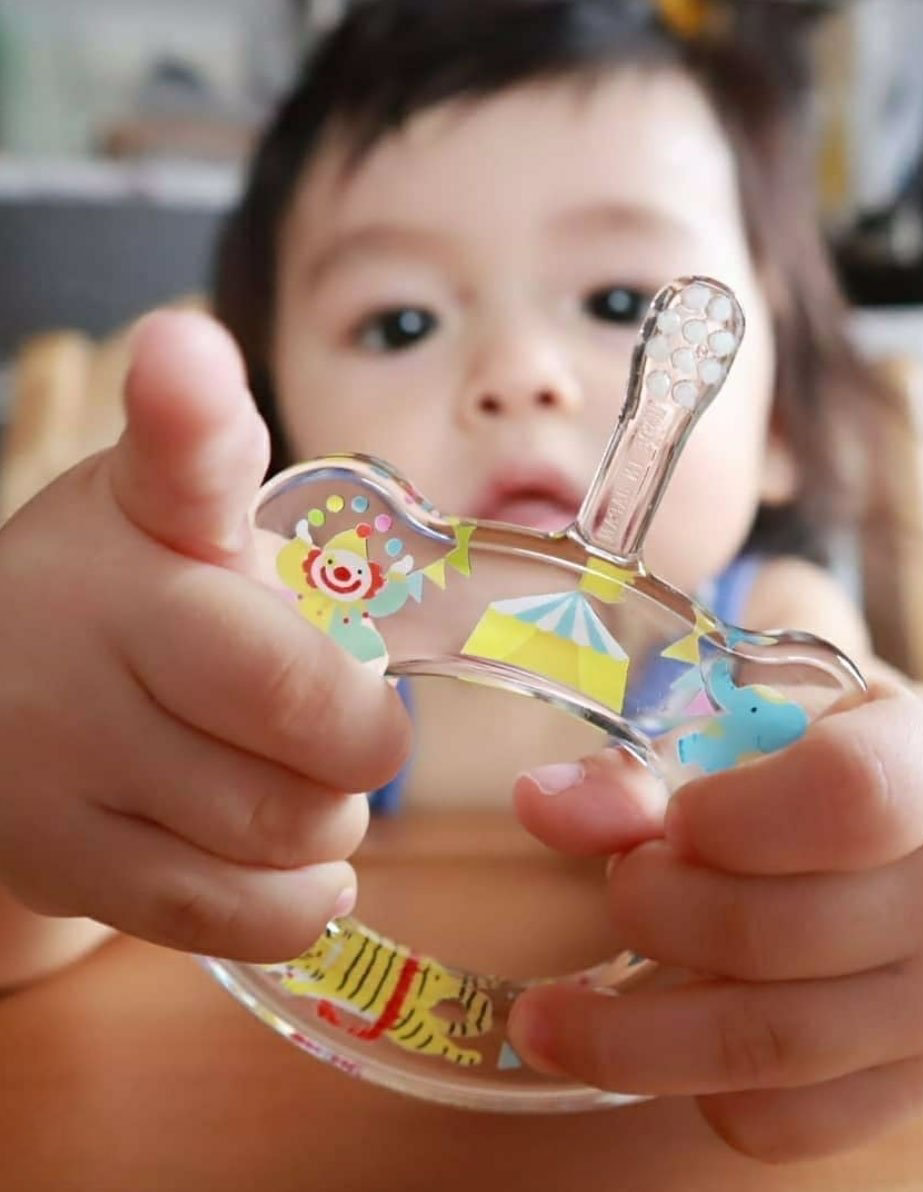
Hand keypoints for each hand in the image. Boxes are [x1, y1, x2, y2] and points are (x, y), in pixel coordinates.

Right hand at [0, 311, 408, 960]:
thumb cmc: (131, 602)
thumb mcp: (180, 523)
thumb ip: (266, 507)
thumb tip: (319, 477)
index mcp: (148, 521)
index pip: (177, 453)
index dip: (183, 402)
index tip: (185, 355)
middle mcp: (96, 626)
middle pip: (312, 712)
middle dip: (367, 739)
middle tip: (352, 730)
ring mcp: (65, 754)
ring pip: (285, 823)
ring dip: (334, 820)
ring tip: (309, 790)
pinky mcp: (63, 860)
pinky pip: (234, 914)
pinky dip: (300, 902)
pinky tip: (304, 869)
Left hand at [508, 678, 922, 1161]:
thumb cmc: (832, 756)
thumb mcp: (764, 724)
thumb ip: (651, 763)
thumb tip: (541, 807)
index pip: (852, 797)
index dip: (735, 816)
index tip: (676, 817)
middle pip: (788, 932)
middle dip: (659, 912)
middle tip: (623, 880)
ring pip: (777, 1045)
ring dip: (633, 1035)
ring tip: (548, 1012)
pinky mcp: (919, 1086)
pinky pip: (790, 1122)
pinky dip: (698, 1092)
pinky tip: (662, 1041)